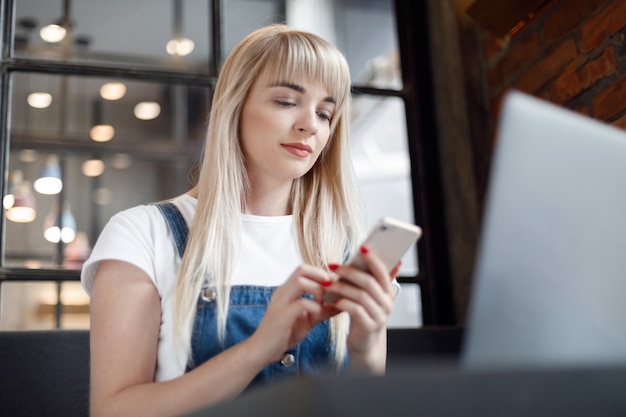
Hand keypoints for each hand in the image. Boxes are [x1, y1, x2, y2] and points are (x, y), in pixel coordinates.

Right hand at [248, 265, 338, 362]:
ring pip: (300, 282)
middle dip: (320, 275)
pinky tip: (318, 314)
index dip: (320, 272)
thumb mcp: (308, 320)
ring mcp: (281, 303)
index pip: (303, 269)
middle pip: (301, 269)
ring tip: (323, 302)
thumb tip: (342, 304)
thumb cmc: (284, 334)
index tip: (333, 284)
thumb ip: (322, 310)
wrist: (262, 351)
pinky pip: (301, 303)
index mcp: (287, 290)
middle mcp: (282, 292)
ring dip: (317, 289)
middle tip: (331, 289)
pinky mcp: (282, 316)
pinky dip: (314, 306)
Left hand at [325, 246, 395, 368]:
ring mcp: (380, 315)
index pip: (383, 271)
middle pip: (369, 282)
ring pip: (361, 296)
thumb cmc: (363, 313)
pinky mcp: (370, 327)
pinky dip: (344, 304)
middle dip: (350, 272)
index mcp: (388, 291)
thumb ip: (366, 277)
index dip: (373, 259)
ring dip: (342, 288)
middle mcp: (387, 302)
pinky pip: (357, 311)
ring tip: (327, 284)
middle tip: (333, 266)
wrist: (364, 342)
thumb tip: (363, 252)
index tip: (361, 247)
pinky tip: (334, 301)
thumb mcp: (367, 295)